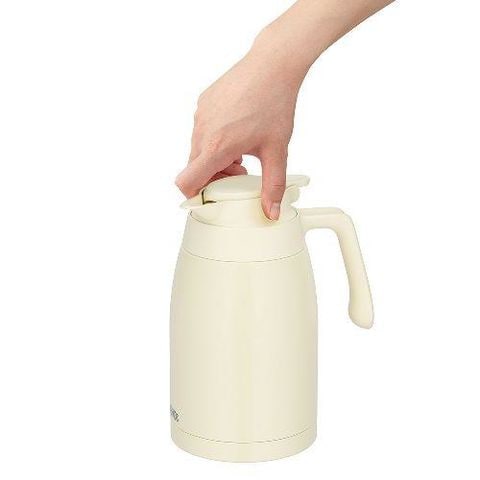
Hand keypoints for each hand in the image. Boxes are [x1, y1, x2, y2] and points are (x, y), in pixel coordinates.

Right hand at [175, 38, 305, 219]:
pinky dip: (214, 140)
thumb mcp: (276, 151)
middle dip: (215, 177)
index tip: (211, 197)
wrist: (272, 65)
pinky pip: (201, 131)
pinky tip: (237, 133)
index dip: (194, 195)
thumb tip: (271, 212)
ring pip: (198, 150)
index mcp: (217, 146)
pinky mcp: (203, 103)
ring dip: (215, 159)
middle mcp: (202, 130)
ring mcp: (200, 115)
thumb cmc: (274, 103)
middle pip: (195, 169)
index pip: (186, 181)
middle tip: (241, 172)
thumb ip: (273, 185)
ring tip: (241, 153)